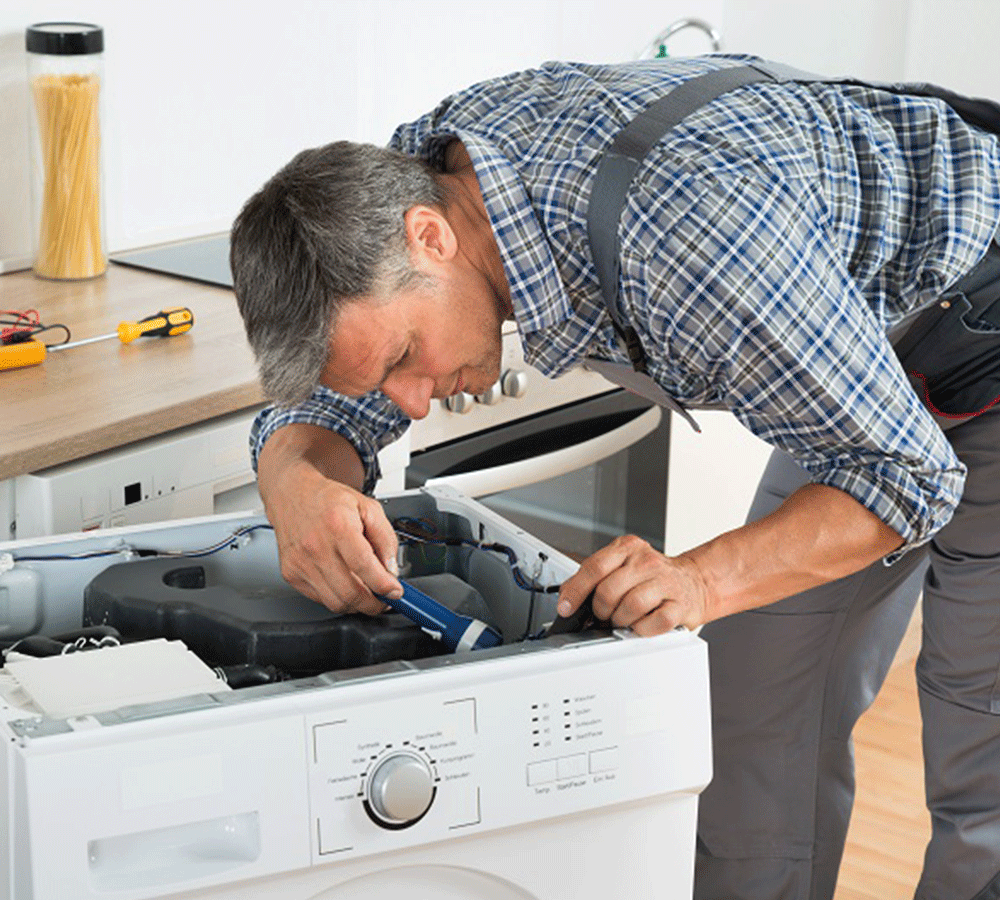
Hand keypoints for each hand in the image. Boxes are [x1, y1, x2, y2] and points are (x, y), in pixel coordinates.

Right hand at [257, 427, 401, 614]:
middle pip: (350, 592)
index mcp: (338, 525)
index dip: (384, 585)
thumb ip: (385, 538)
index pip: (363, 566)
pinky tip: (345, 584)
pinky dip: (338, 598)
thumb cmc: (328, 500)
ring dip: (357, 604)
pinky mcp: (291, 574)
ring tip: (367, 593)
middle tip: (385, 599)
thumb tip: (391, 570)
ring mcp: (301, 563)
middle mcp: (316, 546)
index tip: (395, 591)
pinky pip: (320, 599)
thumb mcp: (368, 507)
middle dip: (374, 604)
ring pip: (335, 602)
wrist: (291, 495)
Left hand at [556, 535, 708, 635]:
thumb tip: (566, 595)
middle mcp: (646, 561)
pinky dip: (641, 629)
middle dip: (600, 609)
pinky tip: (641, 624)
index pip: (594, 567)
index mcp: (628, 548)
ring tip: (623, 619)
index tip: (566, 607)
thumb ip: (594, 576)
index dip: (576, 591)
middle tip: (604, 614)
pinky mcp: (680, 605)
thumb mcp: (621, 565)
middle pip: (608, 591)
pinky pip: (653, 623)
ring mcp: (665, 582)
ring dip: (620, 620)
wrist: (693, 582)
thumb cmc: (652, 577)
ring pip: (630, 607)